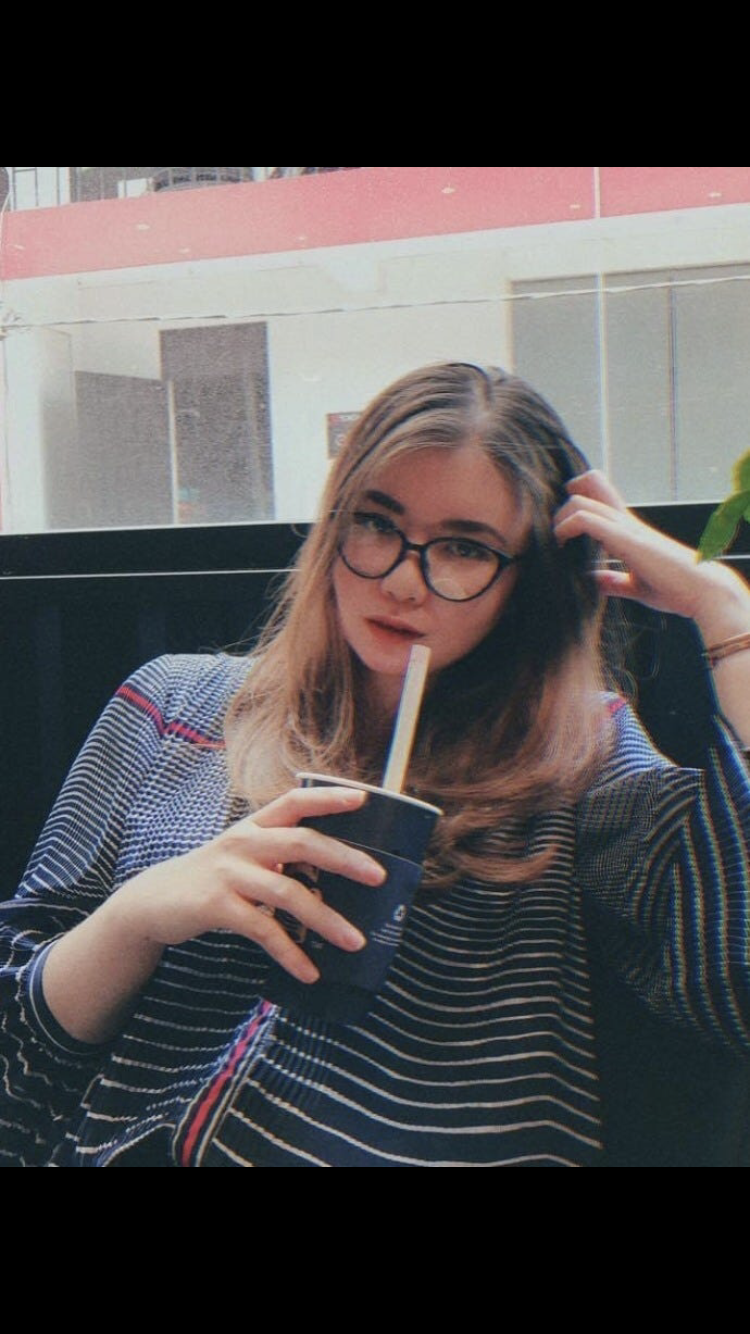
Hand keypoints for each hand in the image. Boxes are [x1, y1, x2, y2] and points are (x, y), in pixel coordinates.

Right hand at [109, 786, 385, 983]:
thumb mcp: (242, 857)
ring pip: (288, 892)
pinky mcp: (217, 905)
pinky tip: (309, 972)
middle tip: (378, 877)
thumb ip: (279, 858)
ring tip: (354, 942)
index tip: (363, 799)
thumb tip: (336, 878)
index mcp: (254, 827)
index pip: (295, 801)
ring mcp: (229, 873)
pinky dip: (290, 953)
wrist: (151, 902)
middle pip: (302, 843)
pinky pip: (263, 929)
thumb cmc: (210, 879)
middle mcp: (243, 843)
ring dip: (326, 920)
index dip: (328, 797)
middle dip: (344, 859)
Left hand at [553, 470, 749, 634]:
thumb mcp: (636, 586)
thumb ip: (615, 582)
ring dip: (560, 517)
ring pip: (582, 500)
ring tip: (556, 541)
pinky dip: (566, 527)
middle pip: (590, 484)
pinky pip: (587, 520)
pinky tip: (562, 545)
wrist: (701, 591)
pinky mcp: (625, 539)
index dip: (579, 497)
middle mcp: (626, 521)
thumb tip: (596, 582)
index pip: (602, 494)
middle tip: (556, 533)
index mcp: (629, 529)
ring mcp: (625, 528)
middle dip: (563, 503)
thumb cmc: (674, 589)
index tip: (564, 526)